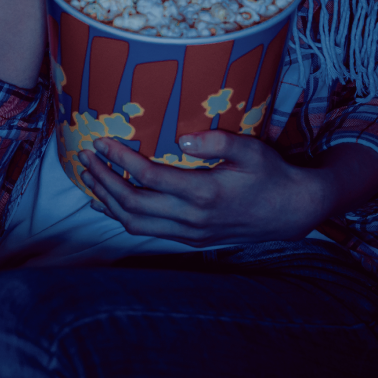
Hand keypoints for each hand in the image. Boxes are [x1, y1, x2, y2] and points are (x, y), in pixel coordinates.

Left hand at [79, 130, 377, 247]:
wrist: (293, 212)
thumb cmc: (272, 175)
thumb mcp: (252, 151)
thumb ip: (217, 142)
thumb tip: (181, 137)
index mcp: (205, 193)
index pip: (148, 177)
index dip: (119, 160)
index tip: (100, 142)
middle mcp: (193, 219)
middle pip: (132, 204)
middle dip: (103, 180)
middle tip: (84, 157)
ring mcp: (190, 233)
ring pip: (135, 223)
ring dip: (107, 200)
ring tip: (88, 177)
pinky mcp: (191, 239)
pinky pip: (147, 231)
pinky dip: (122, 217)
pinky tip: (107, 203)